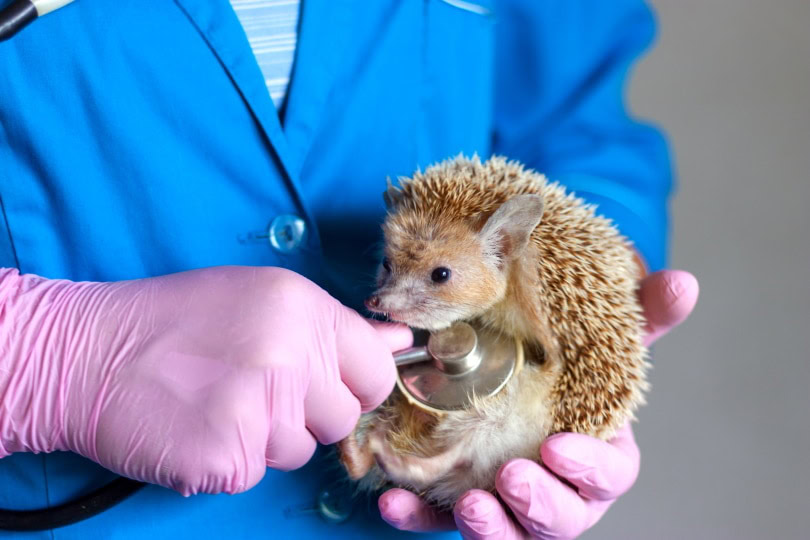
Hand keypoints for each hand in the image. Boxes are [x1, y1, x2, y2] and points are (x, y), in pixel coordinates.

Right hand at [0, 266, 410, 495]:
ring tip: (219, 402)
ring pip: (300, 450)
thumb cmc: (175, 322)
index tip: (326, 385)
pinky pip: (256, 473)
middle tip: (254, 390)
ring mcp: (260, 409)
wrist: (88, 353)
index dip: (353, 386)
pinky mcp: (228, 457)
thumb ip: (334, 327)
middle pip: (342, 418)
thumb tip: (398, 342)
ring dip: (266, 438)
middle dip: (307, 415)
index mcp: (304, 310)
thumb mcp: (261, 300)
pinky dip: (230, 460)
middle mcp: (290, 356)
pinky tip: (199, 426)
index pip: (375, 373)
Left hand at [378, 269, 698, 537]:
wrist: (507, 386)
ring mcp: (509, 505)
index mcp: (596, 453)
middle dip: (540, 505)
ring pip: (509, 534)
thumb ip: (640, 317)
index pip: (608, 473)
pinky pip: (438, 523)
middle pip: (562, 518)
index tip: (558, 446)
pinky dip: (418, 517)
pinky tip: (395, 502)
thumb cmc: (563, 375)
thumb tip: (683, 281)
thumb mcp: (598, 341)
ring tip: (466, 505)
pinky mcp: (462, 506)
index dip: (589, 466)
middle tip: (511, 480)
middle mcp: (557, 488)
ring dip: (488, 526)